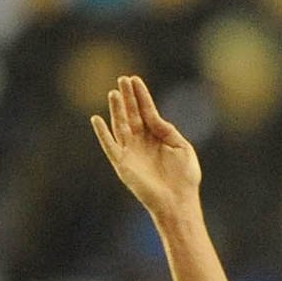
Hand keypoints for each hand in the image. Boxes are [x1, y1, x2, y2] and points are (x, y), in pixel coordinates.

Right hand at [90, 75, 200, 218]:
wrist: (178, 202)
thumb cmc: (185, 178)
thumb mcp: (182, 148)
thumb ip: (168, 130)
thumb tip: (154, 116)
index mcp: (158, 137)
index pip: (147, 112)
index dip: (141, 96)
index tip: (135, 79)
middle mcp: (142, 142)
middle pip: (132, 114)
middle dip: (127, 97)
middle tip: (122, 79)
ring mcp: (131, 152)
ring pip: (121, 125)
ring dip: (116, 109)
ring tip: (114, 92)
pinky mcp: (122, 163)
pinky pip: (109, 145)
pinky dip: (102, 133)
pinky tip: (96, 119)